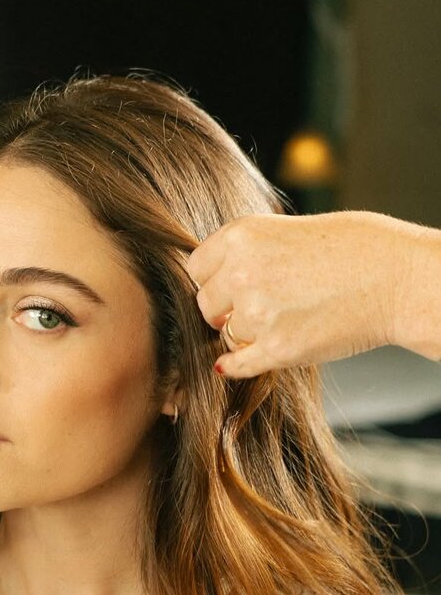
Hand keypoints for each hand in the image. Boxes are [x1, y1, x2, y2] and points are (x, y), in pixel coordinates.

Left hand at [187, 211, 433, 376]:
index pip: (197, 268)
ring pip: (226, 334)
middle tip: (260, 304)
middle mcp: (242, 273)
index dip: (214, 279)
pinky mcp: (276, 349)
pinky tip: (243, 359)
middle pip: (205, 304)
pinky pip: (237, 365)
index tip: (231, 284)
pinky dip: (237, 365)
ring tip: (284, 318)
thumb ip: (247, 252)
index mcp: (241, 236)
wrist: (398, 278)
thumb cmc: (354, 249)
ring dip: (245, 334)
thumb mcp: (288, 229)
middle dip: (226, 308)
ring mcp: (257, 314)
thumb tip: (213, 280)